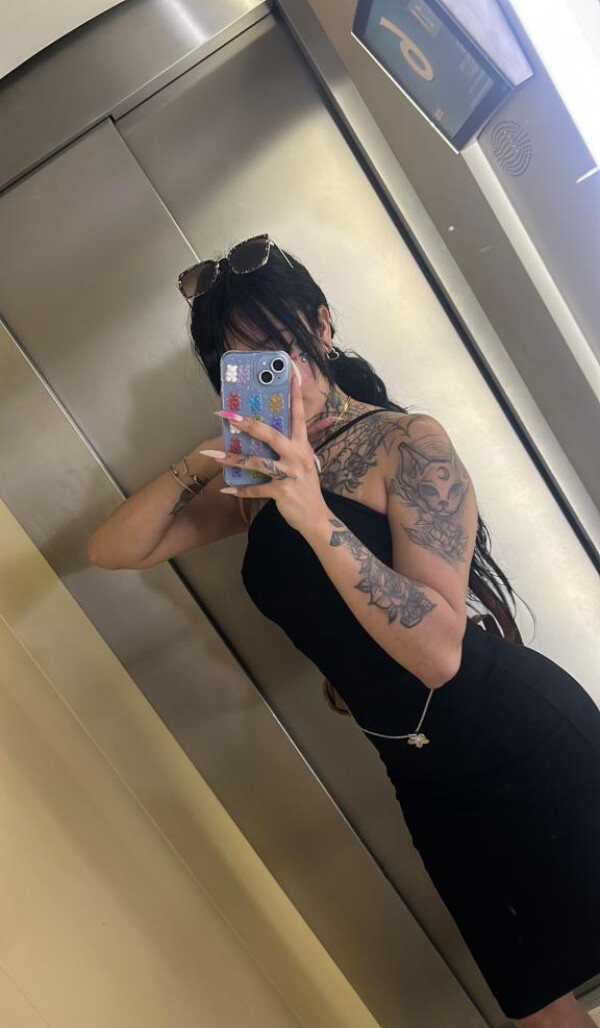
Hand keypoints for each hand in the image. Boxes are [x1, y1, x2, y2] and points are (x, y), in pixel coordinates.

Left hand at [199, 373, 334, 533]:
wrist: (316, 517)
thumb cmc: (305, 488)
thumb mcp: (302, 462)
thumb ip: (289, 447)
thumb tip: (268, 433)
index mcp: (302, 446)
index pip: (298, 415)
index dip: (295, 394)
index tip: (292, 372)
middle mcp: (297, 456)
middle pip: (271, 435)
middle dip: (248, 424)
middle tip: (227, 414)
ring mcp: (290, 474)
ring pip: (258, 462)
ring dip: (233, 458)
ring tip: (213, 454)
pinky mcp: (282, 492)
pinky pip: (257, 489)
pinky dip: (240, 490)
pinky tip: (226, 488)